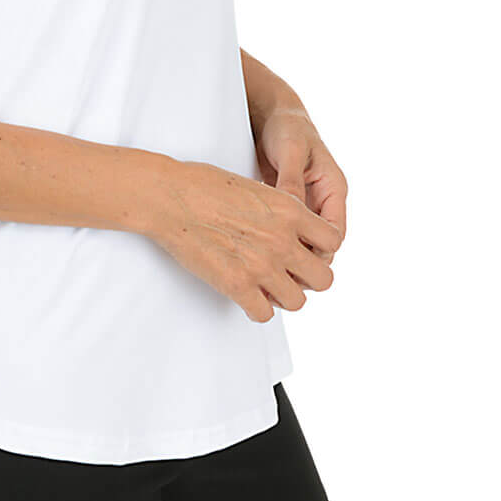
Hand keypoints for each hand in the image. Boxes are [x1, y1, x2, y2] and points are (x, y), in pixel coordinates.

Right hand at [145, 157, 341, 323]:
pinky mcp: (236, 285)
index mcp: (290, 210)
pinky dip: (257, 309)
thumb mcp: (255, 187)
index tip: (308, 251)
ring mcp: (261, 265)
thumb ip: (279, 209)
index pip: (333, 241)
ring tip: (268, 287)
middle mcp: (282, 239)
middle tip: (291, 274)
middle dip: (307, 278)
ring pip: (298, 302)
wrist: (168, 196)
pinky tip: (247, 297)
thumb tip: (288, 226)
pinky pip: (264, 315)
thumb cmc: (201, 185)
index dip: (321, 249)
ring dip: (283, 296)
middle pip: (324, 278)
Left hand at [254, 106, 346, 259]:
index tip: (297, 263)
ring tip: (267, 270)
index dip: (320, 252)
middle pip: (321, 246)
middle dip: (304, 262)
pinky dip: (277, 246)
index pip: (335, 233)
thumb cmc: (286, 128)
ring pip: (304, 244)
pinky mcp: (288, 209)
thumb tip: (293, 212)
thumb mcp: (290, 151)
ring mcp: (306, 206)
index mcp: (333, 189)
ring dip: (289, 257)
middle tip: (279, 276)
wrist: (271, 115)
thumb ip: (292, 181)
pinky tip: (258, 254)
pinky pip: (287, 235)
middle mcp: (322, 201)